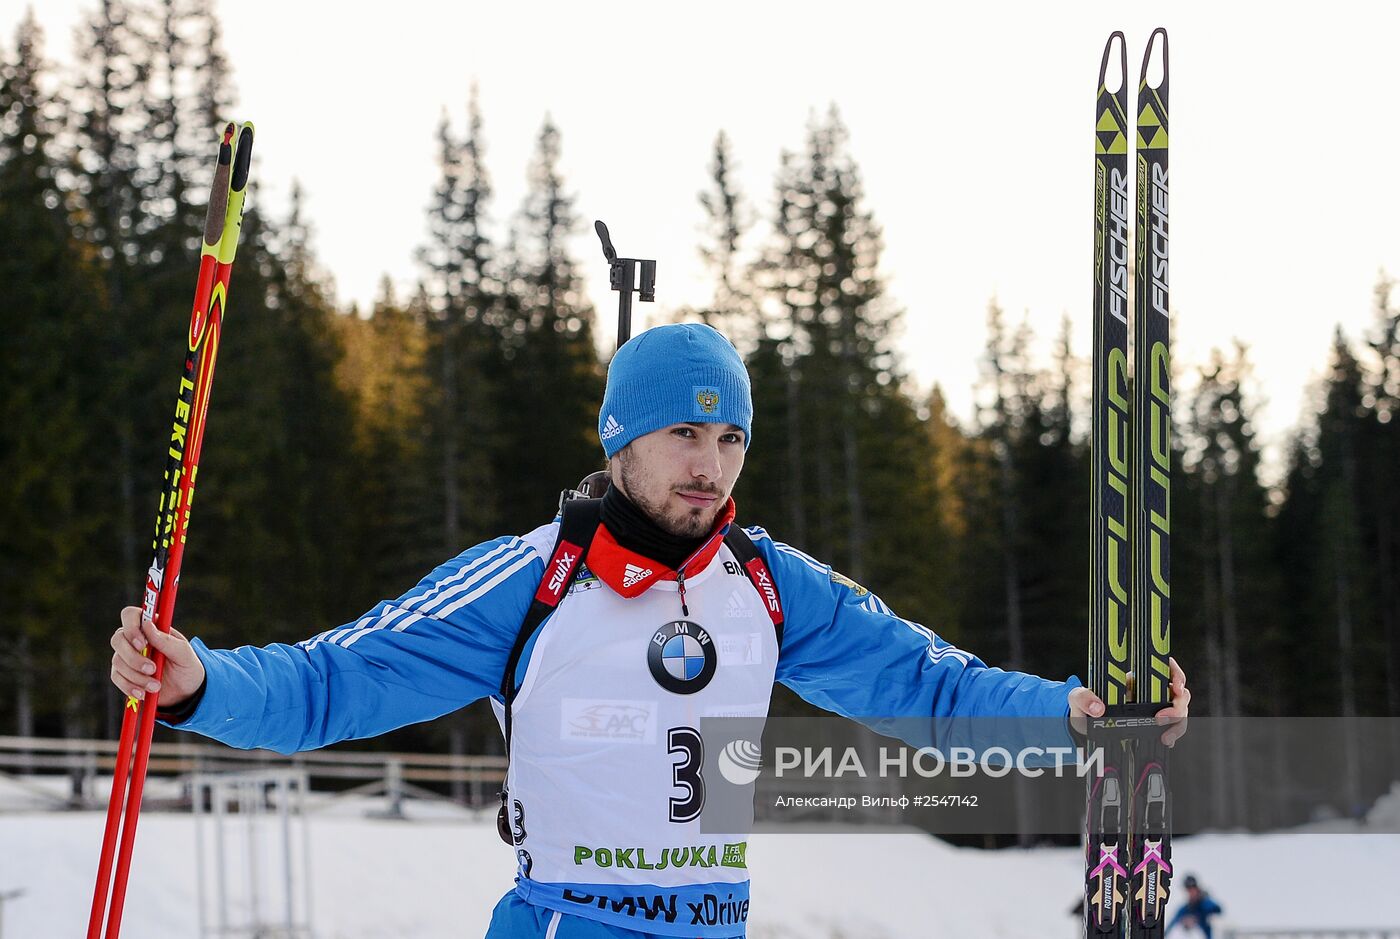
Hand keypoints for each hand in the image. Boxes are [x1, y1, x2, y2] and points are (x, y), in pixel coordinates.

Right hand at [110, 606, 205, 708]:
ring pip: (117, 661)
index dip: (131, 627)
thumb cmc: (186, 666)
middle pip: (118, 639)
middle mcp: (135, 639)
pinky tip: (143, 694)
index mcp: (152, 627)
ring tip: (156, 686)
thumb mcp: (184, 654)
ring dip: (136, 676)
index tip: (143, 644)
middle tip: (152, 669)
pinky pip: (117, 678)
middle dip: (133, 657)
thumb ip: (167, 641)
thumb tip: (148, 624)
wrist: (185, 692)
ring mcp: (127, 657)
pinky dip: (130, 687)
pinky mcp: (123, 674)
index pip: (130, 615)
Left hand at [1068, 657, 1190, 746]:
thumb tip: (1098, 707)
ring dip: (1177, 723)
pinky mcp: (1155, 727)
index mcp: (1135, 680)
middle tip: (1162, 718)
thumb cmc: (1084, 706)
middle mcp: (1150, 693)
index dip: (1177, 674)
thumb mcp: (1077, 698)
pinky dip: (1173, 735)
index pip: (1164, 669)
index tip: (1176, 686)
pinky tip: (1165, 741)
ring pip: (1179, 712)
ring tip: (1165, 736)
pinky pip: (1172, 729)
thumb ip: (1083, 697)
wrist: (1085, 728)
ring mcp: (1155, 710)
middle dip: (1178, 706)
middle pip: (1179, 693)